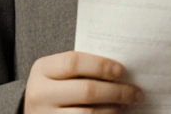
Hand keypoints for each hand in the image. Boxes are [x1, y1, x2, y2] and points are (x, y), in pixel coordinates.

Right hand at [24, 51, 142, 113]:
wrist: (35, 110)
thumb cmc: (55, 85)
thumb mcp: (59, 72)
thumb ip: (82, 67)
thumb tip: (121, 71)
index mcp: (43, 69)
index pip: (74, 62)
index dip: (101, 66)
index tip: (121, 71)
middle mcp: (41, 93)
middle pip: (86, 91)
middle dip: (116, 91)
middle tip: (135, 92)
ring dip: (113, 110)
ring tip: (126, 105)